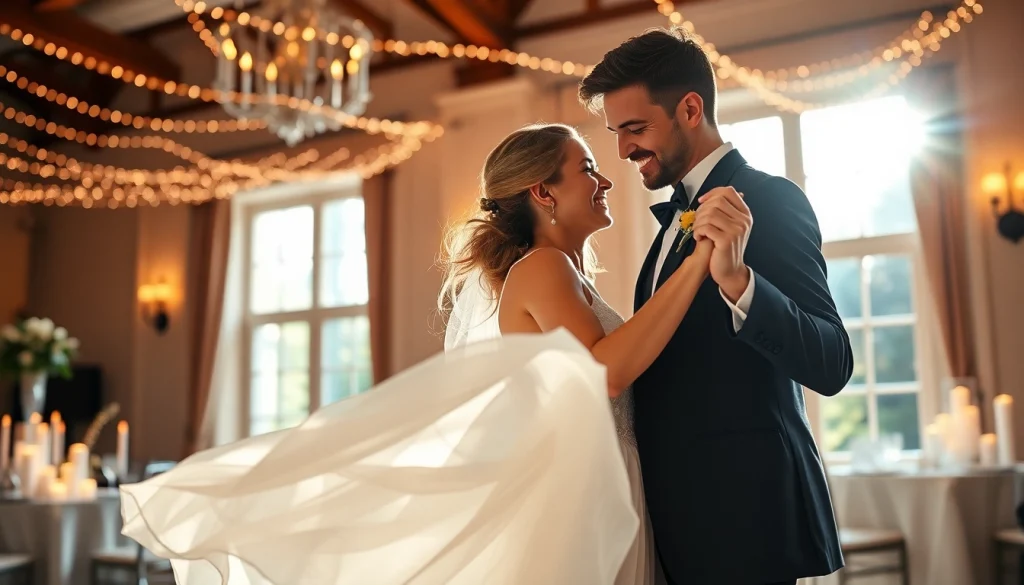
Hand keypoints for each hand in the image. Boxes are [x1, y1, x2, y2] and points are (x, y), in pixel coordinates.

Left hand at [693, 187, 751, 301]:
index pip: (728, 192)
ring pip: (709, 214)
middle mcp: (743, 221)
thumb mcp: (731, 227)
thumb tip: (713, 195)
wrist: (730, 271)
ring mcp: (736, 230)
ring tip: (698, 231)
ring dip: (698, 222)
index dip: (711, 193)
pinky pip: (705, 227)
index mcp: (745, 214)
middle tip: (698, 222)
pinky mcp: (726, 241)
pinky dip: (697, 231)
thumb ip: (725, 211)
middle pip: (717, 201)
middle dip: (702, 210)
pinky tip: (699, 238)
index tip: (701, 202)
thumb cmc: (725, 248)